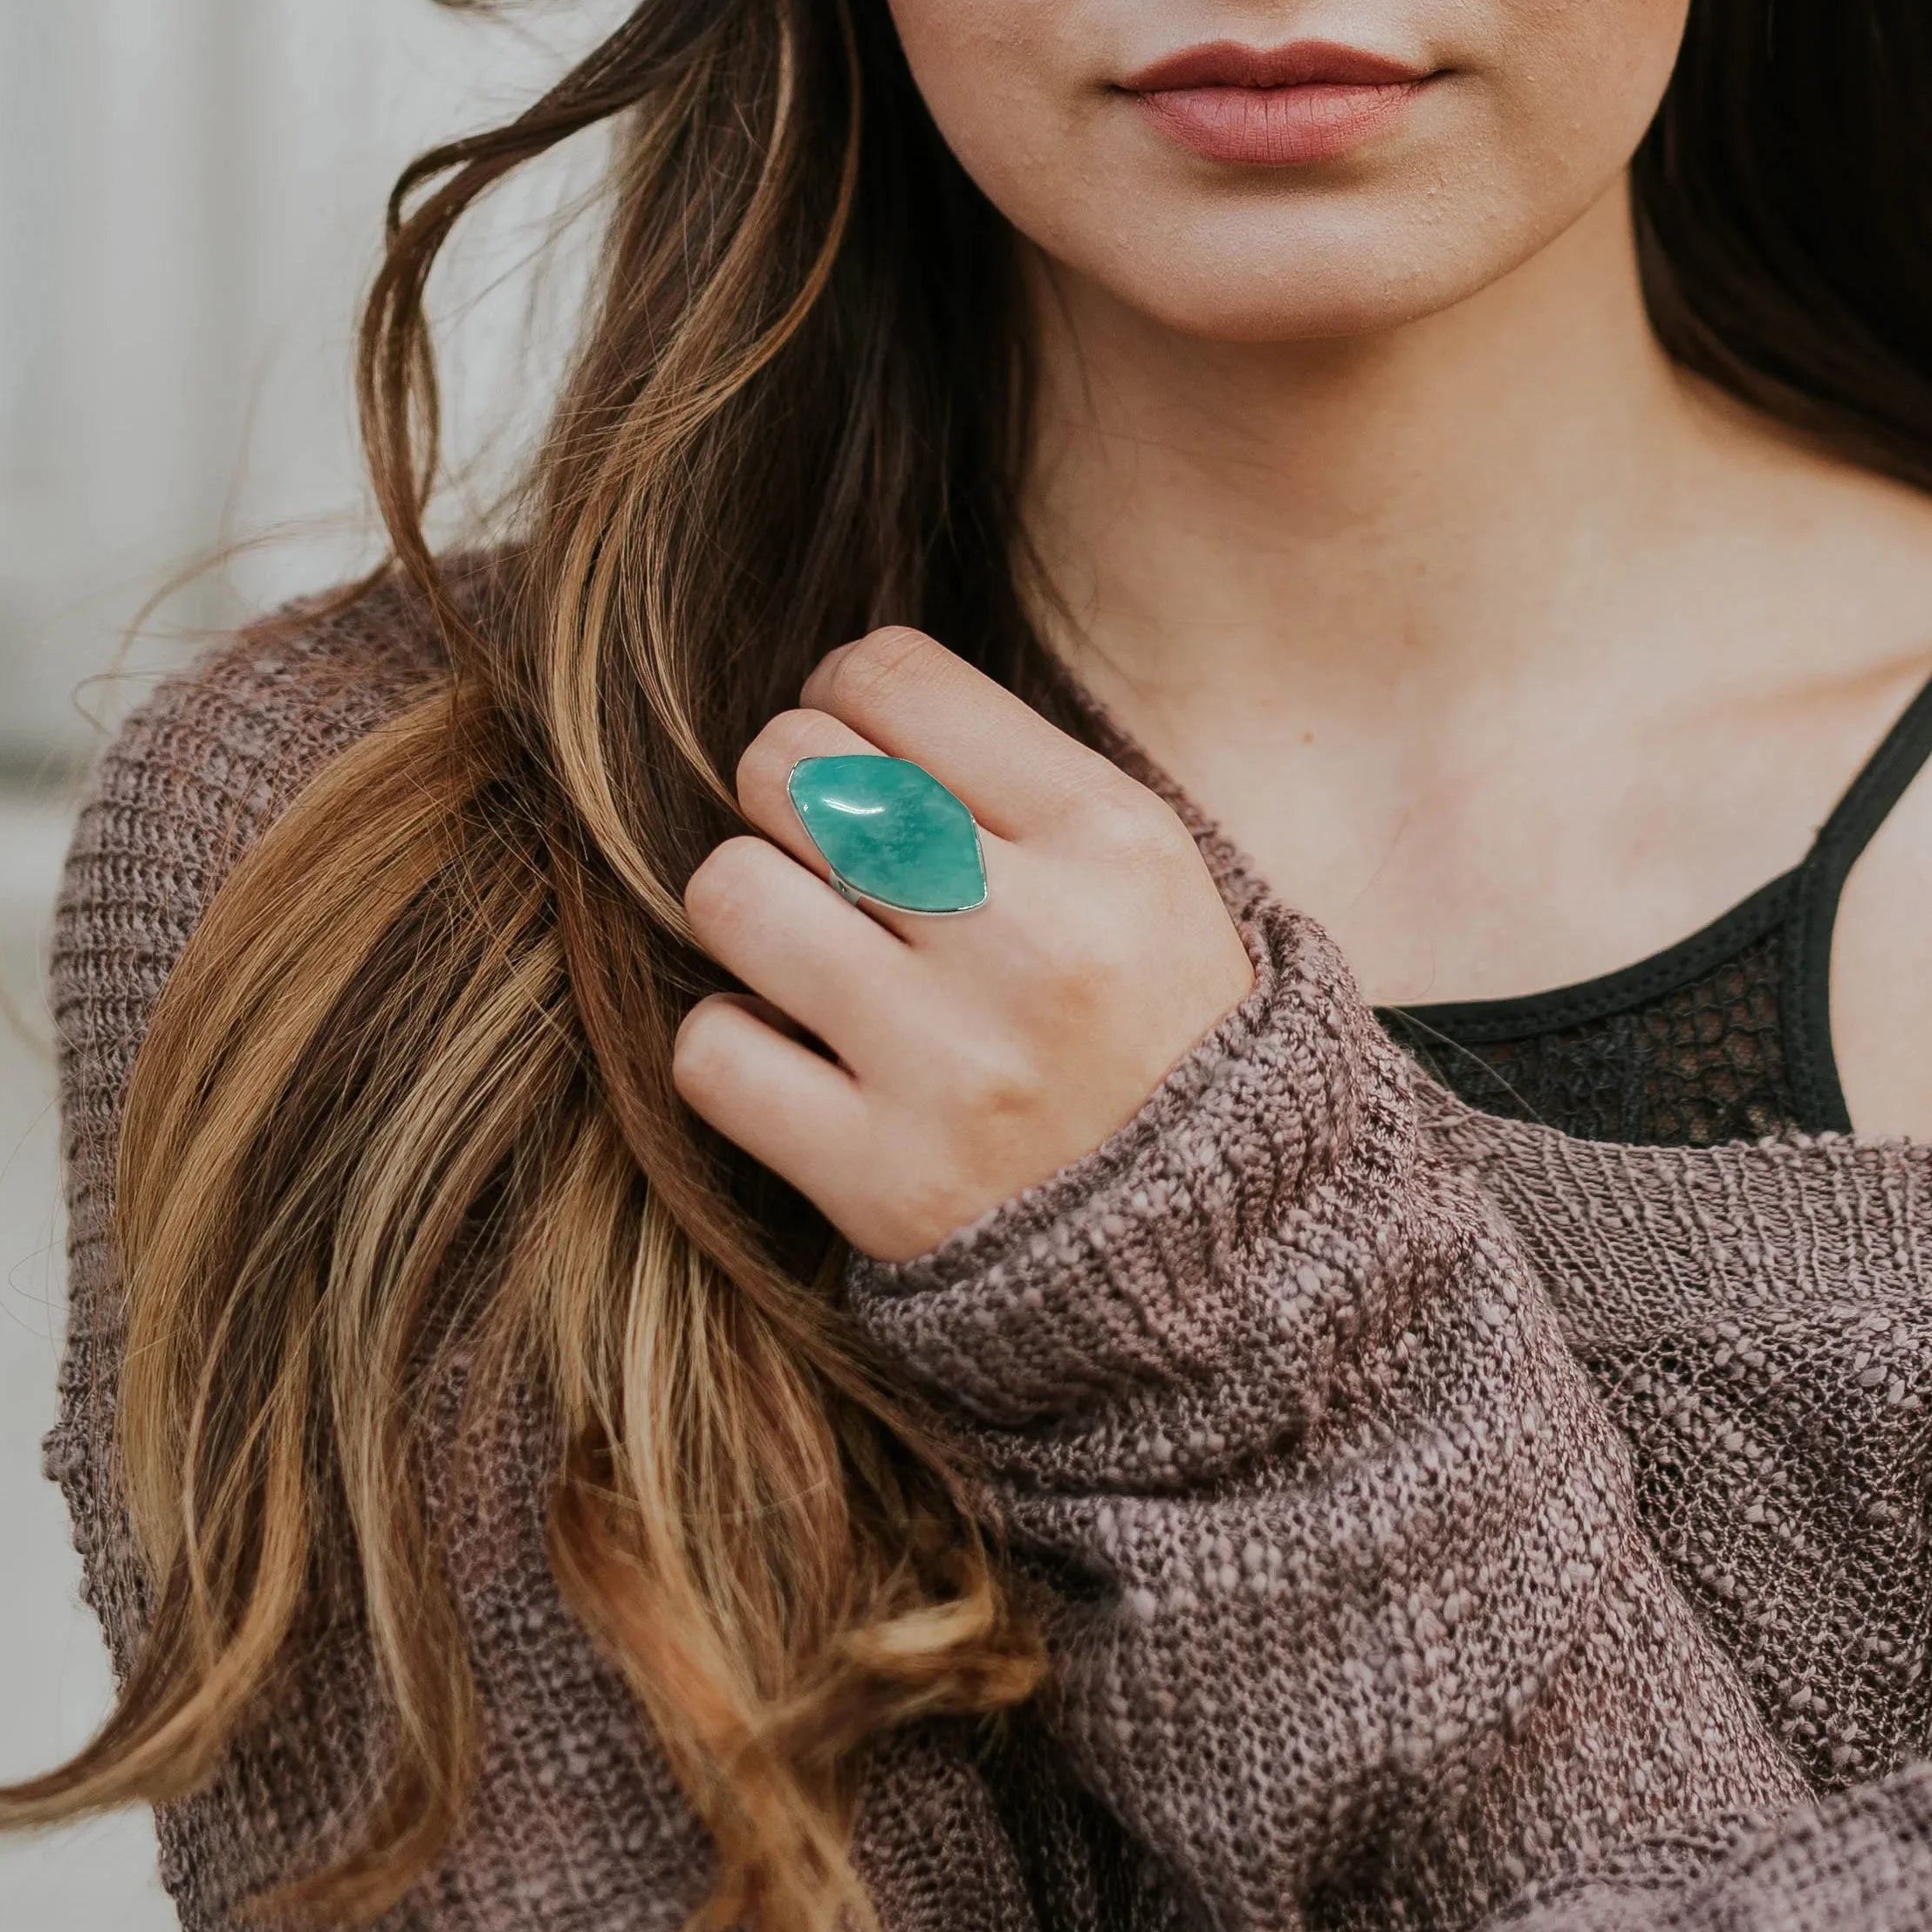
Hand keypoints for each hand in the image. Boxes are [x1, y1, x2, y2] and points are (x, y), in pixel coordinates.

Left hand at [672, 628, 1255, 1263]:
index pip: (888, 676)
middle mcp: (1030, 940)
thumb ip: (1010, 774)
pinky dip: (735, 1044)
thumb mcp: (1145, 872)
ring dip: (750, 912)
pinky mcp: (882, 1179)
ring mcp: (951, 1065)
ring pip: (728, 891)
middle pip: (789, 767)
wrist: (1221, 1255)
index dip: (843, 698)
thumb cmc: (1157, 1030)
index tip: (861, 754)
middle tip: (831, 858)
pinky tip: (798, 1054)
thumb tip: (836, 692)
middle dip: (789, 799)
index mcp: (1108, 839)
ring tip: (809, 951)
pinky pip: (710, 1050)